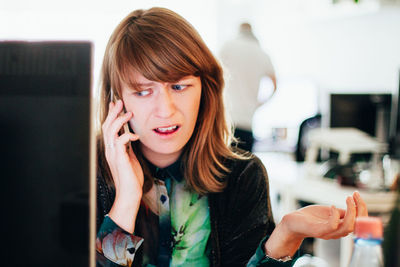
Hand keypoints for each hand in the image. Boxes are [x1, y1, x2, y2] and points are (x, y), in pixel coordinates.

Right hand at [102, 100, 142, 232]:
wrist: (130, 193)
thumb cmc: (131, 178)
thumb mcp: (130, 158)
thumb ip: (128, 148)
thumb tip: (131, 136)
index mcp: (112, 150)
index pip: (108, 129)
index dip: (110, 116)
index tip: (115, 105)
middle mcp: (110, 150)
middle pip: (106, 126)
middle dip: (113, 113)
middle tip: (120, 102)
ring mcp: (113, 154)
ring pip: (111, 131)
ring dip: (119, 120)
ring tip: (128, 113)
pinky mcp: (119, 159)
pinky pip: (120, 142)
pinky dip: (127, 135)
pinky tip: (136, 136)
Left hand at [265, 191, 367, 258]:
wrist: (292, 222)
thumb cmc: (310, 217)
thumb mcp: (330, 212)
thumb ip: (342, 212)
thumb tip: (355, 207)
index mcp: (341, 227)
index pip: (360, 222)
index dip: (362, 208)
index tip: (357, 194)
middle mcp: (337, 232)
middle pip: (358, 225)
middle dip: (360, 209)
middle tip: (355, 194)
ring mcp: (328, 232)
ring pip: (348, 227)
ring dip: (351, 212)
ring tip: (348, 198)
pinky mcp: (319, 231)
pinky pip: (332, 225)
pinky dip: (335, 215)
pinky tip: (332, 206)